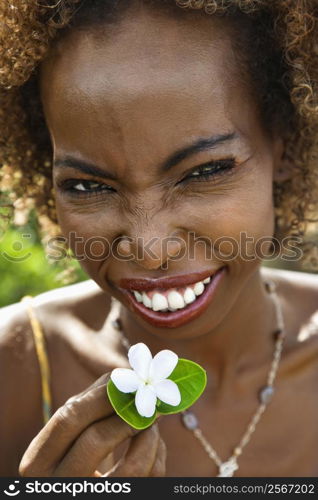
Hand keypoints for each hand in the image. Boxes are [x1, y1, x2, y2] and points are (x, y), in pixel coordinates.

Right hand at [19, 373, 165, 476]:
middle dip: (125, 414)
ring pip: (130, 469)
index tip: (125, 380)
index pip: (66, 420)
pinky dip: (155, 455)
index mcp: (37, 462)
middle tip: (146, 398)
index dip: (99, 396)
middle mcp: (57, 486)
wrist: (79, 493)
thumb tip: (123, 374)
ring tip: (152, 418)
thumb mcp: (69, 434)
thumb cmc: (74, 458)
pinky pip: (146, 480)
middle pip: (94, 441)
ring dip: (148, 435)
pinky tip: (152, 441)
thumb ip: (88, 405)